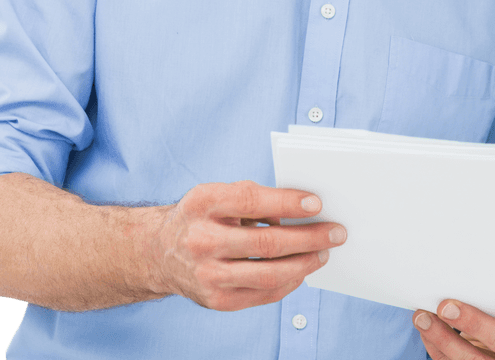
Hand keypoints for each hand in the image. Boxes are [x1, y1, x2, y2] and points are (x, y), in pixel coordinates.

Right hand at [154, 180, 345, 310]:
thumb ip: (254, 198)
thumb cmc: (201, 217)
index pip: (251, 201)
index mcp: (204, 204)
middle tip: (336, 233)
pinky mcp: (215, 301)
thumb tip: (300, 212)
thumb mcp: (217, 194)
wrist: (158, 253)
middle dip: (308, 238)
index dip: (287, 202)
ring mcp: (207, 275)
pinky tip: (302, 271)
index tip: (316, 203)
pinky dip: (288, 282)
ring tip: (324, 254)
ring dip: (304, 264)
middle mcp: (202, 240)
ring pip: (268, 274)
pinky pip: (262, 294)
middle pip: (266, 243)